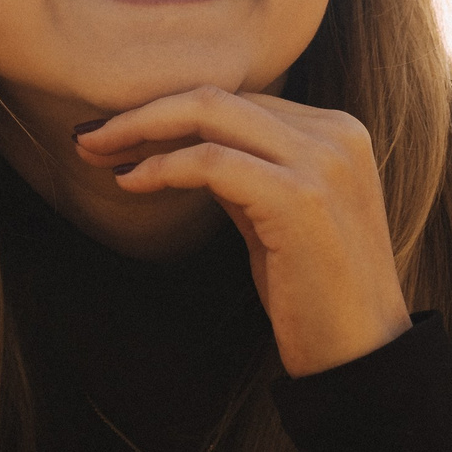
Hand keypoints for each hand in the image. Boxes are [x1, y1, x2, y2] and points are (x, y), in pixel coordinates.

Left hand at [75, 88, 412, 376]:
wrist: (362, 356)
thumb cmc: (315, 294)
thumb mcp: (275, 215)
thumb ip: (242, 171)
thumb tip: (176, 146)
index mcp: (336, 130)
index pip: (237, 98)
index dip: (169, 109)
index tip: (117, 131)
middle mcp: (335, 133)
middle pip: (218, 96)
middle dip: (143, 112)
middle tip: (88, 136)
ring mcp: (322, 162)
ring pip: (209, 114)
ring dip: (139, 130)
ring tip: (96, 153)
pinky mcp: (299, 198)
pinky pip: (212, 163)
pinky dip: (162, 168)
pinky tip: (131, 183)